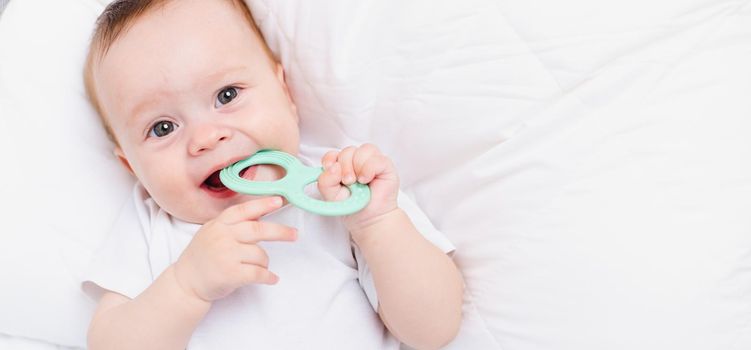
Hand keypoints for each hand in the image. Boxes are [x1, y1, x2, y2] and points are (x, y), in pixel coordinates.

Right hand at [172, 196, 296, 301]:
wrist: (185, 283)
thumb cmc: (202, 257)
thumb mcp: (212, 232)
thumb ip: (233, 224)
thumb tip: (260, 215)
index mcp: (219, 224)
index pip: (244, 210)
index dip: (262, 204)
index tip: (279, 201)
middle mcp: (222, 236)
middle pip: (258, 230)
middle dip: (280, 232)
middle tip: (294, 234)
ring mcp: (226, 255)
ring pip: (260, 254)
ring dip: (264, 262)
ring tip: (259, 267)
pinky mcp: (230, 274)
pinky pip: (258, 273)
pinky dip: (268, 277)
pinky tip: (271, 279)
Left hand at [318, 143, 398, 233]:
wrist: (369, 219)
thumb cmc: (353, 206)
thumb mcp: (331, 196)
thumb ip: (325, 181)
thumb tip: (333, 167)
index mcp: (343, 166)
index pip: (334, 153)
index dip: (330, 159)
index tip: (329, 169)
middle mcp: (357, 161)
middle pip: (348, 150)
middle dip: (345, 166)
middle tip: (348, 182)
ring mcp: (372, 162)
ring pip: (364, 150)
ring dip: (358, 166)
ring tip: (359, 181)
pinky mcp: (385, 166)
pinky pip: (377, 159)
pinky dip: (369, 169)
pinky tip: (367, 179)